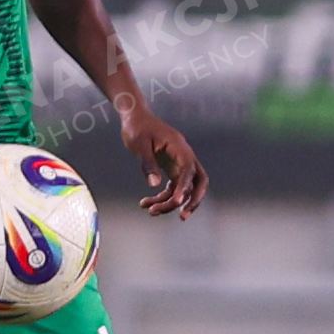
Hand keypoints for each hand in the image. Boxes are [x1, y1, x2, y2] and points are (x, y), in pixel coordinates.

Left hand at [121, 103, 206, 217]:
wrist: (134, 117)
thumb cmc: (137, 127)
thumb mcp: (139, 145)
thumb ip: (148, 164)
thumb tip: (154, 185)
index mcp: (180, 148)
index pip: (189, 171)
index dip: (185, 188)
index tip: (175, 202)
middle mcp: (184, 157)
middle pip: (199, 182)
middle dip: (193, 201)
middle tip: (182, 216)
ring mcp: (178, 163)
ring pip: (183, 188)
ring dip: (170, 203)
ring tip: (150, 211)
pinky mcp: (170, 168)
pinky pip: (172, 187)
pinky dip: (161, 197)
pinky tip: (145, 204)